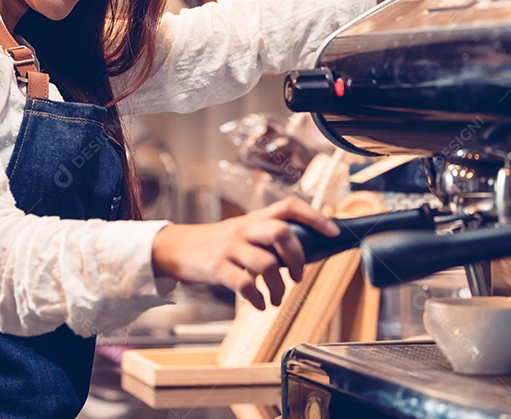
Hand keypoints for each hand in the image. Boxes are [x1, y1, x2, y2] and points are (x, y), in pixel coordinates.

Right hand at [151, 197, 339, 309]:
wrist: (176, 249)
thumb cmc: (217, 244)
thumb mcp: (242, 233)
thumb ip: (268, 239)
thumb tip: (306, 253)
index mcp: (254, 219)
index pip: (288, 207)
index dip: (315, 217)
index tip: (333, 232)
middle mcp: (244, 229)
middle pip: (281, 232)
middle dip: (297, 257)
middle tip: (298, 276)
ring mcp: (230, 248)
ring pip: (266, 263)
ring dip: (279, 287)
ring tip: (277, 298)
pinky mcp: (218, 268)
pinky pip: (245, 285)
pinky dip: (258, 299)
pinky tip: (259, 304)